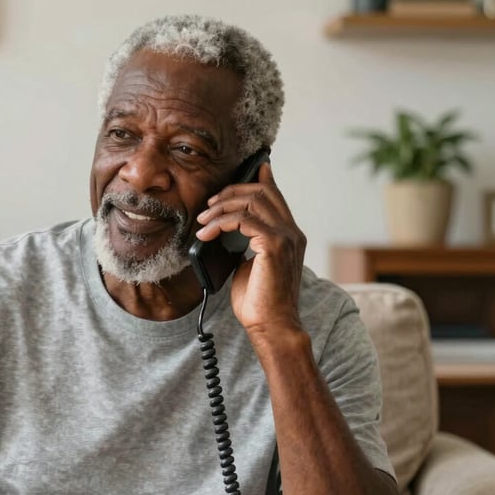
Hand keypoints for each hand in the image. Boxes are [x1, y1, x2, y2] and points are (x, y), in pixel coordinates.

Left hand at [196, 162, 305, 342]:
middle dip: (230, 193)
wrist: (271, 326)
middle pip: (261, 192)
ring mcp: (285, 238)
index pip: (275, 197)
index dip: (260, 179)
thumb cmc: (259, 302)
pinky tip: (206, 234)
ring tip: (203, 221)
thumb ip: (244, 244)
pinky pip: (244, 220)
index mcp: (289, 236)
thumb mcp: (248, 265)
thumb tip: (224, 230)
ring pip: (251, 202)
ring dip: (221, 207)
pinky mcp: (274, 246)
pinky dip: (221, 223)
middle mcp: (291, 233)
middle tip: (208, 206)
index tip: (246, 168)